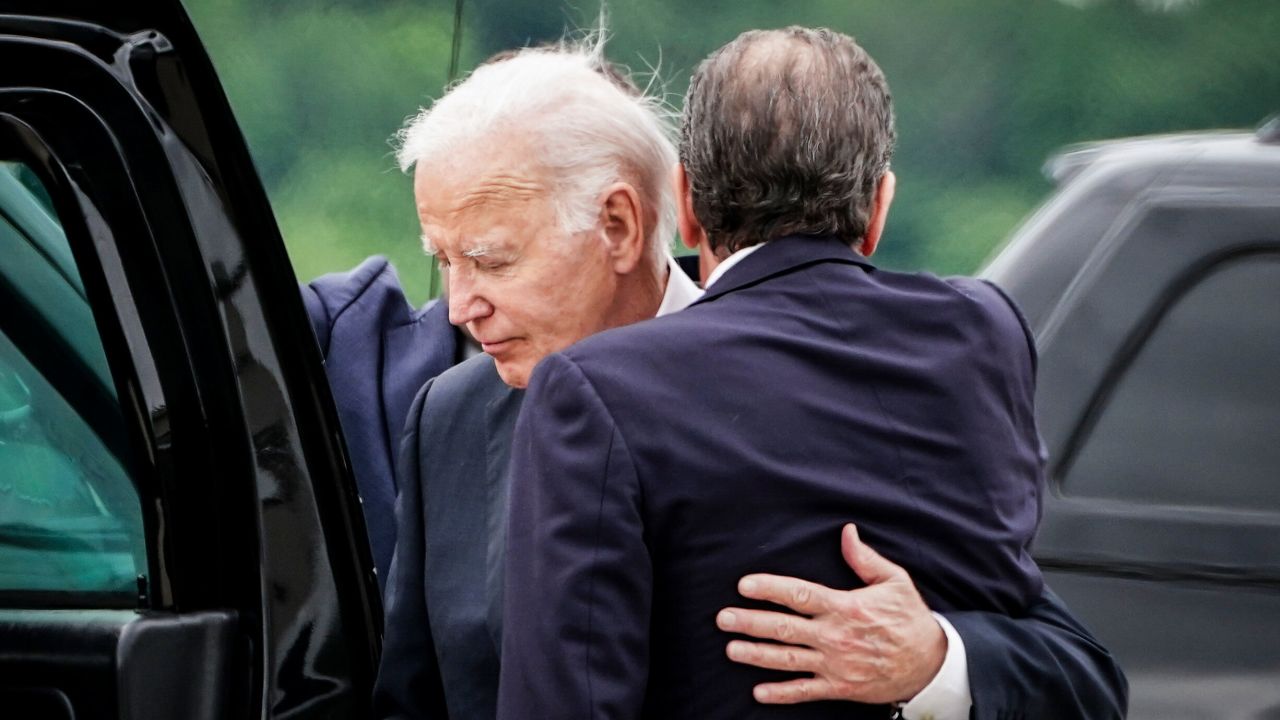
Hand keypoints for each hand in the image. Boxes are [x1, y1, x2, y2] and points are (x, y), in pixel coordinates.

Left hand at [715, 524, 945, 704]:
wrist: (932, 664)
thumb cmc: (911, 618)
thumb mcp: (894, 582)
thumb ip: (864, 559)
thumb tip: (847, 532)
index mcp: (845, 606)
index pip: (799, 594)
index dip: (769, 589)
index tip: (744, 585)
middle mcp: (835, 636)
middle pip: (784, 628)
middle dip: (750, 622)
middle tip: (723, 618)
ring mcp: (836, 664)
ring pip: (788, 659)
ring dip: (756, 655)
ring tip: (730, 649)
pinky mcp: (841, 688)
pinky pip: (806, 692)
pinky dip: (782, 693)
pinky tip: (758, 692)